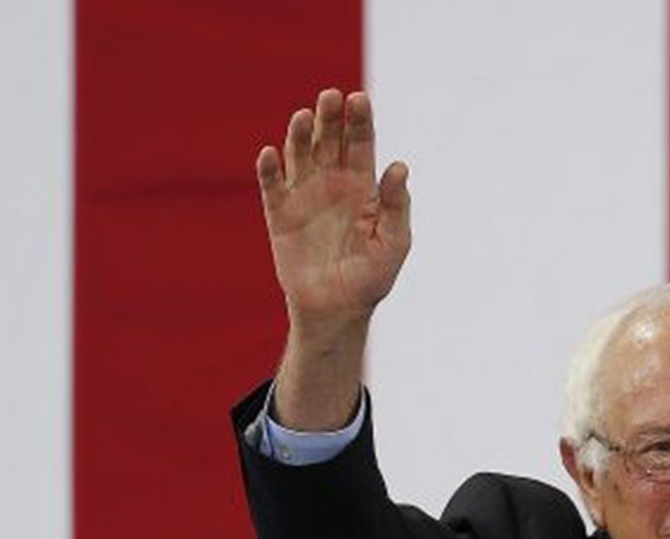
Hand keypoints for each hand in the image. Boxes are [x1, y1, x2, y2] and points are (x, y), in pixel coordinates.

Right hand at [256, 89, 410, 331]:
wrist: (338, 310)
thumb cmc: (372, 277)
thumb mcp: (394, 243)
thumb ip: (396, 206)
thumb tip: (399, 166)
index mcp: (362, 185)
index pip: (361, 143)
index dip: (360, 121)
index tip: (359, 99)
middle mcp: (331, 182)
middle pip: (329, 139)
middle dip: (330, 117)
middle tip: (331, 97)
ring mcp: (303, 194)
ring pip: (299, 153)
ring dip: (300, 134)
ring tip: (304, 118)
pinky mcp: (279, 213)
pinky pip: (272, 185)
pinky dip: (269, 169)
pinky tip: (270, 153)